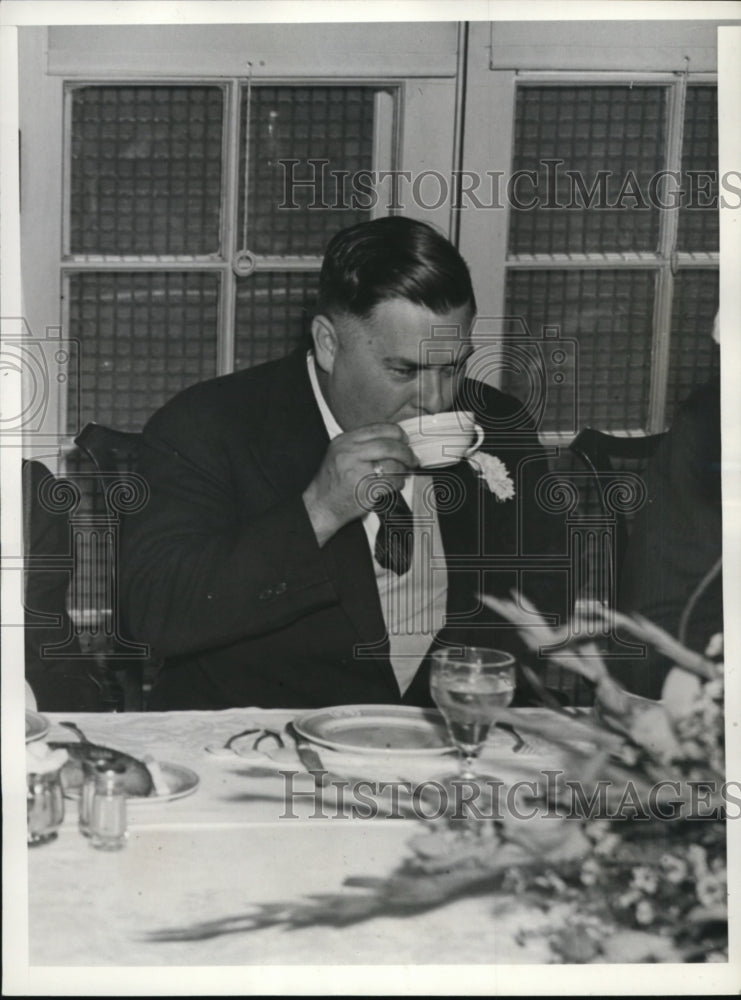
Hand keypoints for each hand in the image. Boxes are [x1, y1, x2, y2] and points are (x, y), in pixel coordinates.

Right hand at [302, 423, 418, 544]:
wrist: (321, 505)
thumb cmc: (333, 482)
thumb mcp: (341, 454)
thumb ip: (363, 444)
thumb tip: (393, 440)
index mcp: (345, 441)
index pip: (378, 429)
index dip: (397, 433)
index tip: (404, 440)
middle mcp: (350, 453)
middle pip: (389, 445)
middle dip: (406, 452)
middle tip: (412, 458)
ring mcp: (357, 471)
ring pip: (393, 464)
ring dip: (403, 469)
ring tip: (403, 472)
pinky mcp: (366, 489)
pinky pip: (392, 482)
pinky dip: (398, 483)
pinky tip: (395, 484)